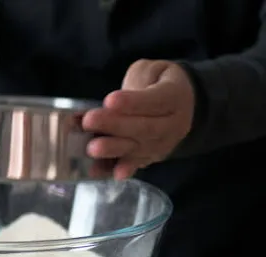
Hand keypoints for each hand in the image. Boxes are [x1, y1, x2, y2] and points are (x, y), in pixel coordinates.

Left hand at [82, 59, 195, 178]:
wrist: (181, 105)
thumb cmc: (157, 83)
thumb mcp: (151, 70)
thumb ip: (134, 82)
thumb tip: (109, 103)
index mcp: (174, 97)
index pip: (155, 100)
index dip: (132, 102)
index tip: (109, 100)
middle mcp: (172, 125)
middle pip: (144, 127)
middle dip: (115, 125)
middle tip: (89, 121)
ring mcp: (161, 145)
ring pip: (138, 148)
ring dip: (113, 149)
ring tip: (92, 148)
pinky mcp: (149, 158)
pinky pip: (133, 165)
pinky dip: (117, 169)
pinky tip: (102, 172)